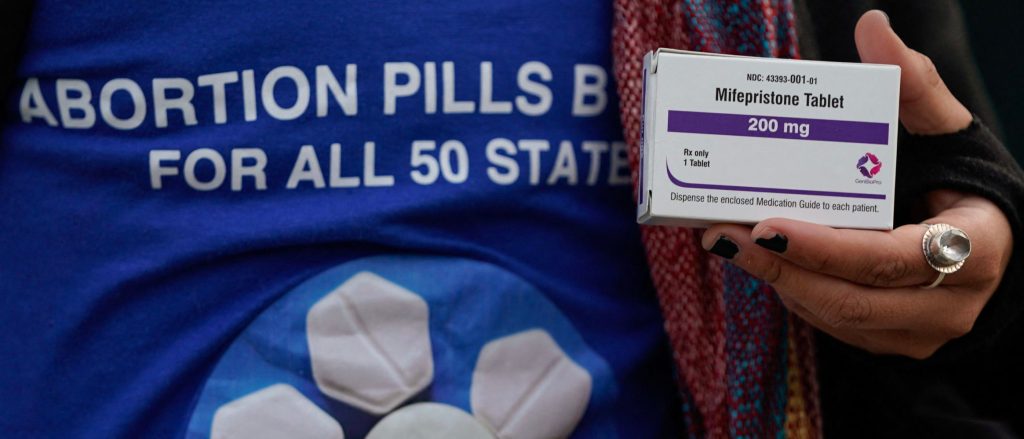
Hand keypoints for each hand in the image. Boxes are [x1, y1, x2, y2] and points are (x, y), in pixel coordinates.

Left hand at [700, 10, 1012, 358]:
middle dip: (781, 265)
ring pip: (835, 316)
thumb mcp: (945, 132)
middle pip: (852, 297)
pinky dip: (792, 289)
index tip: (769, 224)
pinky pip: (831, 323)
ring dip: (776, 278)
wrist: (982, 238)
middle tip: (723, 232)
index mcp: (975, 249)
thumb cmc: (957, 180)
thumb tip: (873, 29)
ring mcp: (918, 331)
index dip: (828, 247)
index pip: (895, 258)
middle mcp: (951, 303)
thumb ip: (912, 84)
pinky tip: (761, 256)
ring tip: (727, 238)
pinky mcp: (889, 340)